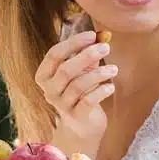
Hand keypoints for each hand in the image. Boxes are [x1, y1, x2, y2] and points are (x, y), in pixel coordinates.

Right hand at [35, 30, 116, 145]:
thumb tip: (102, 35)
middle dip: (87, 56)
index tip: (93, 35)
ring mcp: (61, 105)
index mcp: (44, 75)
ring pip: (77, 86)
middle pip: (65, 70)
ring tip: (114, 69)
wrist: (83, 124)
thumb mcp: (82, 70)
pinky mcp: (75, 117)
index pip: (54, 54)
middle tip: (106, 47)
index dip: (73, 43)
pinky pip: (87, 101)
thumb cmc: (81, 90)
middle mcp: (48, 91)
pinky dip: (101, 91)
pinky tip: (111, 86)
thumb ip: (88, 53)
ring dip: (98, 74)